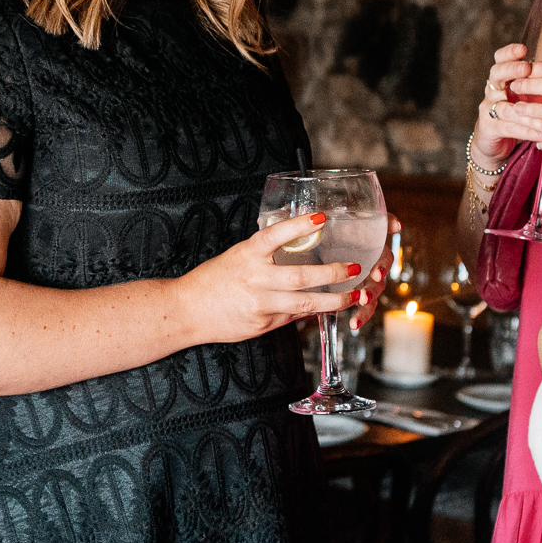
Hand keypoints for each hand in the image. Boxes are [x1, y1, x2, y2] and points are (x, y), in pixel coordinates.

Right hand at [176, 212, 368, 343]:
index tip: (321, 217)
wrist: (187, 310)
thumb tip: (300, 250)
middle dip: (333, 274)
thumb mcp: (238, 256)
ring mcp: (260, 305)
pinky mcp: (262, 324)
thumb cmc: (213, 280)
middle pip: (301, 278)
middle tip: (354, 268)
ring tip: (354, 295)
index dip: (299, 225)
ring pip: (305, 304)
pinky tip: (328, 309)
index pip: (275, 236)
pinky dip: (312, 313)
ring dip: (334, 301)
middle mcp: (255, 279)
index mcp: (247, 255)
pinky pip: (293, 318)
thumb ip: (266, 255)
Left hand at [347, 213, 401, 331]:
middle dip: (373, 288)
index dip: (382, 265)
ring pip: (371, 296)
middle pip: (378, 280)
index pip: (384, 257)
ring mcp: (364, 282)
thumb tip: (397, 225)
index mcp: (374, 249)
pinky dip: (359, 317)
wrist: (321, 238)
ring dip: (366, 306)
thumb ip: (378, 219)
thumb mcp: (354, 217)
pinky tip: (353, 325)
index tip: (376, 272)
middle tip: (364, 294)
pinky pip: (360, 308)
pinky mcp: (354, 294)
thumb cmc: (341, 225)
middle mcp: (372, 266)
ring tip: (357, 314)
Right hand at [471, 43, 541, 168]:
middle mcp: (493, 91)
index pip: (501, 59)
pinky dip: (529, 131)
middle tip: (526, 69)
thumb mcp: (529, 97)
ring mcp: (489, 109)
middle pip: (496, 75)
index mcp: (504, 79)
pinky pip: (509, 128)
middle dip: (511, 70)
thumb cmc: (519, 116)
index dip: (509, 53)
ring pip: (507, 108)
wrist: (496, 145)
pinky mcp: (489, 128)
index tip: (523, 48)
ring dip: (531, 112)